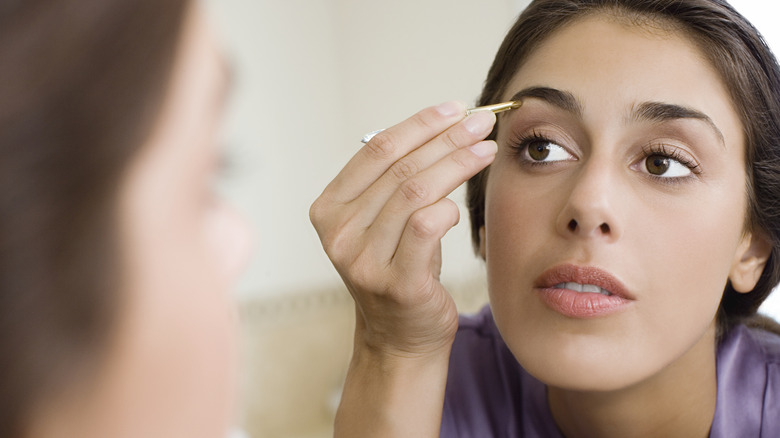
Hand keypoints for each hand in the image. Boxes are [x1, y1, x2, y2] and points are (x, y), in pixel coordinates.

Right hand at [310, 101, 496, 358]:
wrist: (400, 336)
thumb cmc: (399, 269)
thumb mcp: (385, 221)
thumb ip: (398, 180)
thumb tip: (448, 124)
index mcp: (330, 208)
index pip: (376, 149)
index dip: (419, 123)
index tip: (455, 108)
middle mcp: (339, 233)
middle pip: (400, 167)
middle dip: (447, 138)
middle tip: (482, 122)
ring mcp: (362, 260)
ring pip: (415, 191)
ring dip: (456, 163)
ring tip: (485, 150)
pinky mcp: (395, 283)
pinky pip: (426, 226)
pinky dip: (448, 208)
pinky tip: (460, 205)